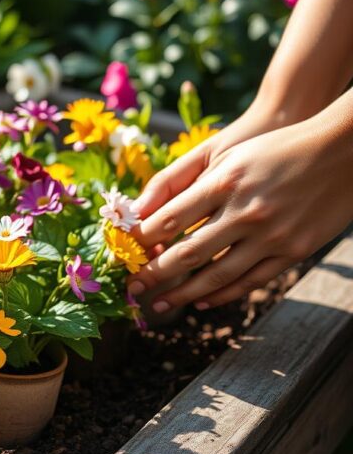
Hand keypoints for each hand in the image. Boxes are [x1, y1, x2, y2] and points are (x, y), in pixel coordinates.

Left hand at [127, 119, 352, 311]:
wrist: (340, 151)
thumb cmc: (269, 148)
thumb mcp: (222, 153)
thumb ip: (178, 181)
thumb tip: (140, 210)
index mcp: (225, 182)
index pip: (169, 219)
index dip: (141, 241)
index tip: (122, 254)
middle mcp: (246, 211)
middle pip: (187, 253)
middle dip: (154, 274)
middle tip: (131, 289)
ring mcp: (272, 235)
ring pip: (217, 275)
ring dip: (183, 294)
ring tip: (159, 305)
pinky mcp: (294, 250)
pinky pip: (250, 281)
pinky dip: (222, 295)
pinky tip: (200, 301)